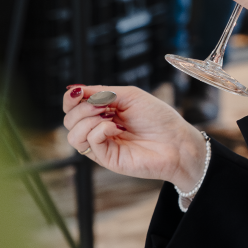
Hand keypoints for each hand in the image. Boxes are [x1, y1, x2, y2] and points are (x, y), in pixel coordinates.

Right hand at [63, 85, 205, 192]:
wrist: (177, 141)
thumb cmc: (159, 118)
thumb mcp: (130, 96)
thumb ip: (102, 92)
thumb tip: (75, 88)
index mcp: (104, 113)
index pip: (73, 107)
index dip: (70, 98)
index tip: (78, 91)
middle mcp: (100, 129)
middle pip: (69, 120)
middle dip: (82, 107)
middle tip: (104, 106)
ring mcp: (103, 145)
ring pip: (73, 135)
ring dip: (87, 119)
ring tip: (108, 116)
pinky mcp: (107, 158)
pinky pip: (89, 143)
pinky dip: (100, 130)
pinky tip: (116, 128)